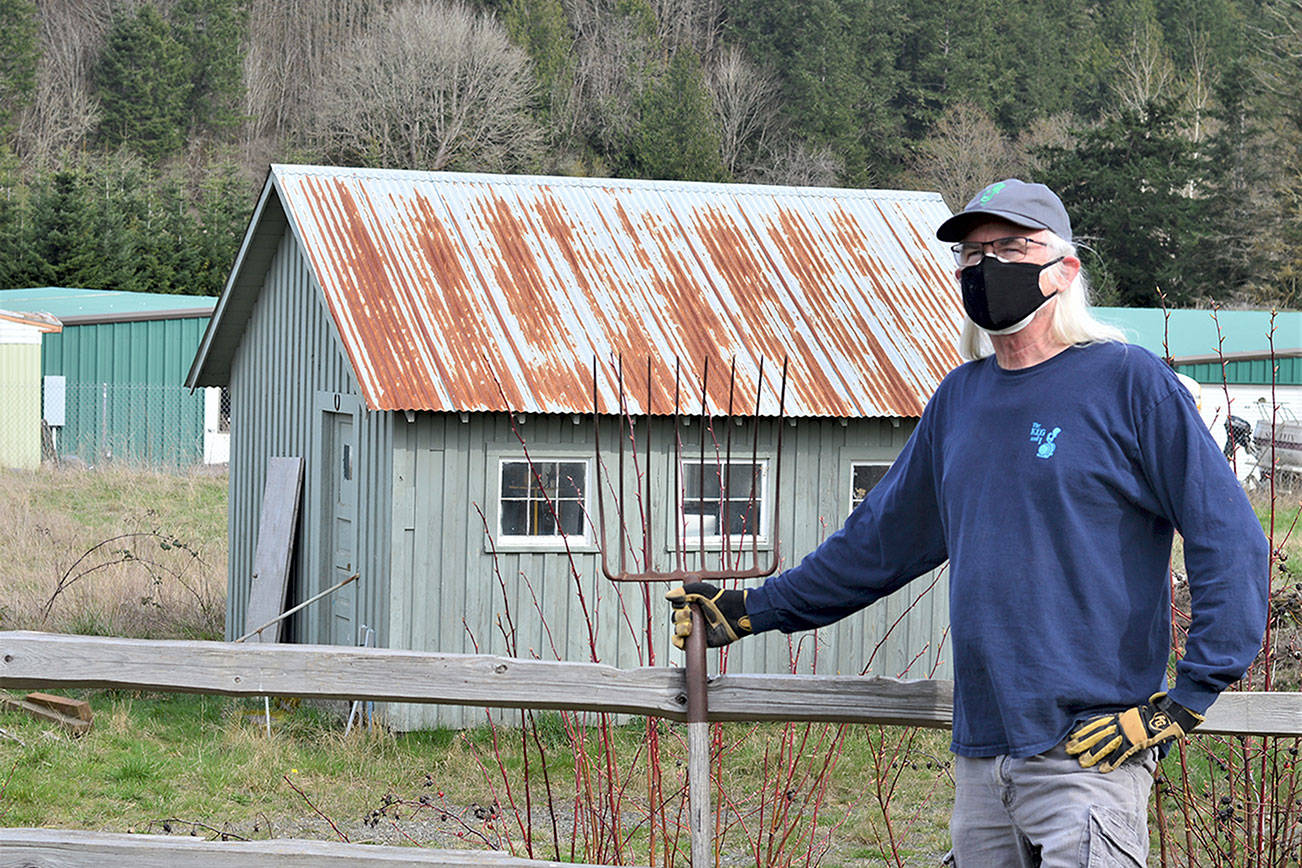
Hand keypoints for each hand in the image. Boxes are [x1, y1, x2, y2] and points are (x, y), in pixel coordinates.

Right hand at [665, 581, 750, 648]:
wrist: (736, 614)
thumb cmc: (722, 599)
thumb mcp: (702, 590)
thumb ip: (684, 591)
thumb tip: (667, 596)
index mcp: (693, 604)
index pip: (677, 607)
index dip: (677, 607)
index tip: (684, 605)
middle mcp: (694, 616)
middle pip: (676, 619)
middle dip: (679, 618)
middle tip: (689, 616)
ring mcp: (697, 629)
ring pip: (678, 631)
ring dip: (679, 629)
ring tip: (689, 628)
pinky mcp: (700, 641)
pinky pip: (684, 644)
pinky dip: (678, 643)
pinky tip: (680, 639)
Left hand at [1065, 692, 1203, 772]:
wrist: (1168, 715)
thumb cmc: (1153, 716)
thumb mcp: (1133, 716)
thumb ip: (1123, 722)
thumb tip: (1116, 728)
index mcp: (1118, 718)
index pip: (1096, 724)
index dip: (1083, 730)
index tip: (1071, 735)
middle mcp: (1119, 725)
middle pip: (1096, 734)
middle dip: (1081, 742)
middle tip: (1068, 749)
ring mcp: (1127, 733)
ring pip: (1105, 744)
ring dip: (1092, 754)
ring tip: (1081, 762)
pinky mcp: (1136, 742)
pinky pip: (1121, 754)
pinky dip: (1111, 762)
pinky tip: (1103, 769)